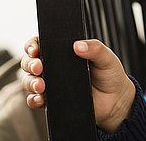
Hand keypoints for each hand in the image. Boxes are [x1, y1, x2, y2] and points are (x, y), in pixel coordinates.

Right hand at [21, 36, 135, 132]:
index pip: (42, 44)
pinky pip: (35, 100)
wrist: (115, 101)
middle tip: (39, 67)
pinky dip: (33, 99)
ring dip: (30, 82)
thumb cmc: (110, 75)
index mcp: (65, 52)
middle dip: (30, 63)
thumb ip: (95, 48)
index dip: (33, 45)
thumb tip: (78, 45)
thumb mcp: (106, 58)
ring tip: (41, 85)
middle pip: (30, 62)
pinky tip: (40, 98)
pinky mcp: (52, 101)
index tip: (35, 49)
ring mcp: (52, 84)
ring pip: (29, 80)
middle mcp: (54, 67)